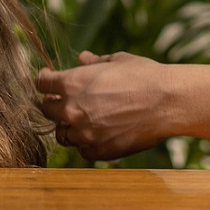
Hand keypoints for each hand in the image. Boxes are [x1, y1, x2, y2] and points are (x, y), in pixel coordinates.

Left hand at [37, 51, 172, 161]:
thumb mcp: (117, 61)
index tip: (48, 82)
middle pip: (46, 110)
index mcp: (72, 83)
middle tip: (64, 101)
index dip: (45, 81)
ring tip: (83, 120)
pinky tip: (97, 134)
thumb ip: (94, 62)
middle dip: (53, 104)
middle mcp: (72, 110)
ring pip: (62, 134)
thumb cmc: (144, 76)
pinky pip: (82, 150)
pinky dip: (86, 143)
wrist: (168, 102)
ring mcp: (85, 133)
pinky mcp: (99, 150)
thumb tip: (82, 59)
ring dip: (69, 126)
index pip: (41, 84)